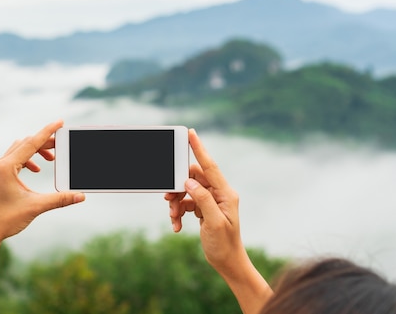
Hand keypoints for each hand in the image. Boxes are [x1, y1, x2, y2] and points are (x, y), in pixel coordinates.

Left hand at [0, 120, 84, 244]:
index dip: (48, 132)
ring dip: (36, 150)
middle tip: (61, 146)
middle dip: (45, 142)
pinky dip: (28, 159)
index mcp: (7, 167)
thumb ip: (59, 200)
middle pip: (26, 143)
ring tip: (51, 159)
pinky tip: (36, 169)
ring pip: (19, 149)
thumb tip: (80, 196)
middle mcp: (0, 164)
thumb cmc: (5, 220)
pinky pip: (14, 158)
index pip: (31, 143)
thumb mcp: (35, 207)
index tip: (60, 122)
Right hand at [165, 128, 243, 273]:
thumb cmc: (225, 245)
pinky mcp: (203, 209)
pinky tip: (177, 225)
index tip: (191, 133)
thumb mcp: (214, 222)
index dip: (199, 149)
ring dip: (176, 202)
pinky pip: (185, 203)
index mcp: (225, 193)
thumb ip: (202, 200)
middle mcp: (219, 194)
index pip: (210, 166)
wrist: (227, 262)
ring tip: (173, 216)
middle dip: (177, 187)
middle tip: (168, 198)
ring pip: (186, 190)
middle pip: (192, 178)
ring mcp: (211, 201)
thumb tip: (189, 182)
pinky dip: (178, 212)